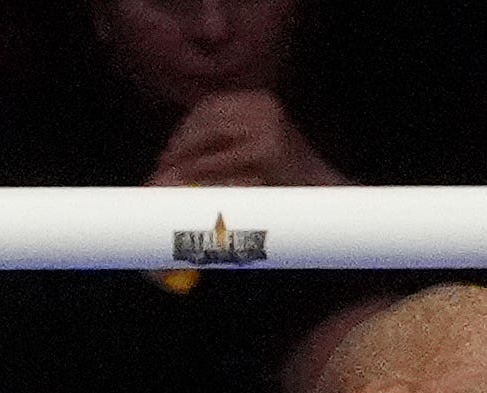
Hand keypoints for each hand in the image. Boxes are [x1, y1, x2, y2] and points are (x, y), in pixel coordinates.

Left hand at [149, 91, 347, 188]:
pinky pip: (218, 160)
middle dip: (179, 144)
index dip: (185, 130)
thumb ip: (229, 143)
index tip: (168, 153)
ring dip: (182, 157)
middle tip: (161, 170)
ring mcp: (265, 126)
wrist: (325, 198)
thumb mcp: (258, 148)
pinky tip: (184, 186)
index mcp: (259, 101)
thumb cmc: (287, 181)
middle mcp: (263, 106)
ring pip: (207, 135)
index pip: (209, 108)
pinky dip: (196, 172)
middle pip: (205, 119)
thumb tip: (182, 153)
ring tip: (167, 179)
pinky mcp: (264, 151)